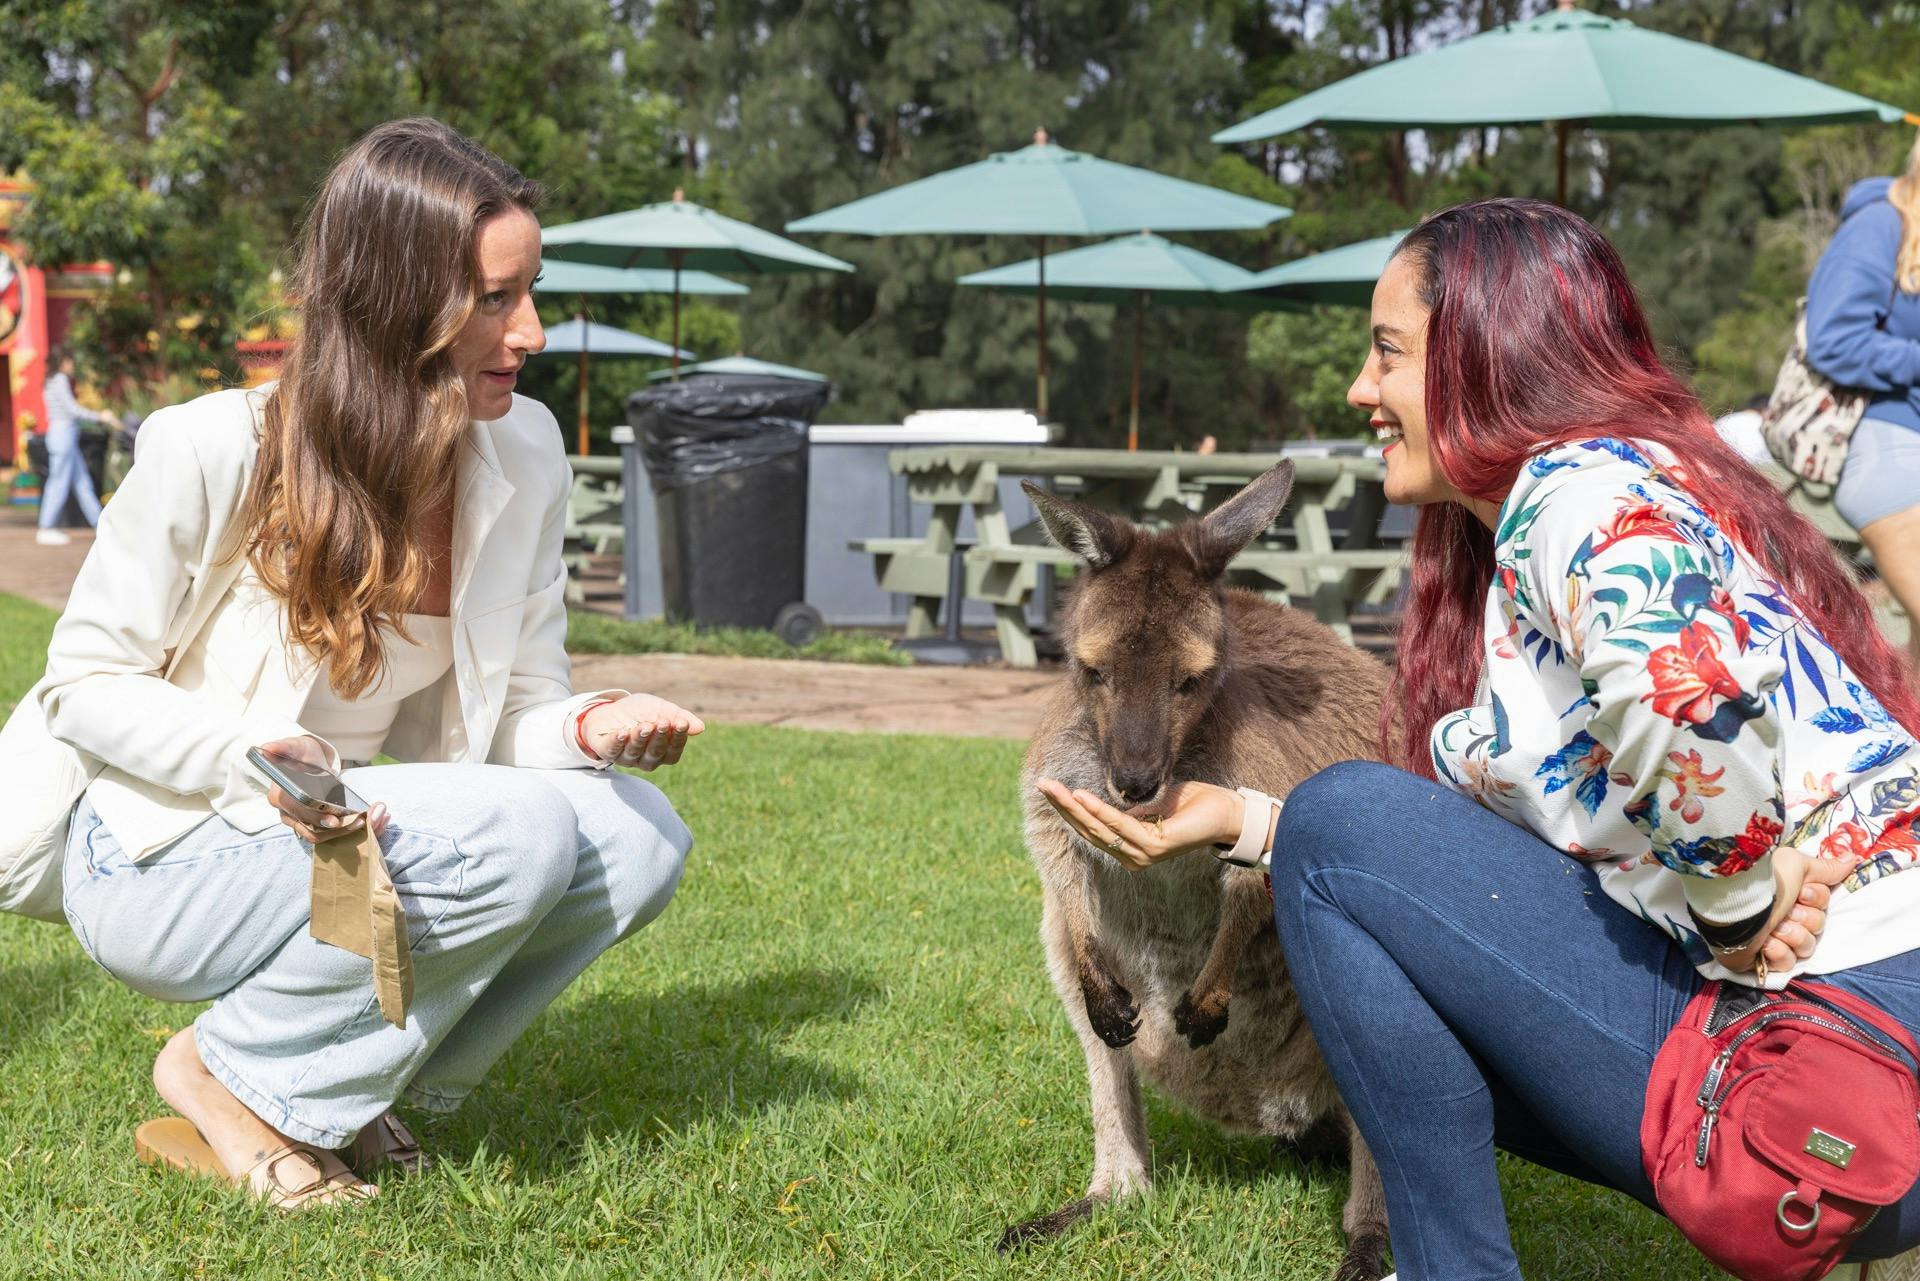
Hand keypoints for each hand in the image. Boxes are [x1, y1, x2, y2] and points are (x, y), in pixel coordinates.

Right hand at [256, 735, 388, 844]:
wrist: (305, 762)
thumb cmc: (300, 754)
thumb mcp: (293, 747)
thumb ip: (282, 747)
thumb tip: (268, 748)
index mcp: (280, 797)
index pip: (298, 812)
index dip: (316, 816)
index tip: (335, 819)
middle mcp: (286, 813)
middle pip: (309, 827)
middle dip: (334, 828)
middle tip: (358, 822)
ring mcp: (297, 822)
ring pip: (317, 835)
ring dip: (341, 833)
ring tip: (362, 822)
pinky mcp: (310, 825)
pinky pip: (324, 835)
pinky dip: (342, 832)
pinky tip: (360, 823)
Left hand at [581, 694, 703, 769]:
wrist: (610, 710)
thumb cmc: (640, 713)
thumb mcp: (661, 709)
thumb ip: (679, 717)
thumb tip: (700, 728)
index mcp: (662, 752)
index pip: (673, 752)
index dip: (678, 738)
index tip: (681, 723)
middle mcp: (645, 759)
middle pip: (655, 753)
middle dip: (660, 738)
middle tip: (663, 722)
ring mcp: (625, 757)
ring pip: (635, 752)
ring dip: (640, 738)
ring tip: (645, 725)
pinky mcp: (607, 751)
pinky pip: (612, 750)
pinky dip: (618, 742)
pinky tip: (623, 732)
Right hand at [1036, 778, 1246, 871]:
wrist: (1229, 814)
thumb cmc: (1196, 805)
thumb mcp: (1155, 802)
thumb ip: (1132, 806)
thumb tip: (1108, 799)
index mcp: (1131, 847)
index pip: (1091, 828)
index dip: (1068, 808)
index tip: (1049, 787)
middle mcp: (1133, 856)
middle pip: (1088, 830)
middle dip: (1062, 806)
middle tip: (1040, 784)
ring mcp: (1142, 855)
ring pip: (1098, 828)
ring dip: (1072, 807)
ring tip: (1052, 788)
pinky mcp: (1154, 848)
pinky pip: (1119, 825)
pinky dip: (1098, 810)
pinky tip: (1081, 796)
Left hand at [1724, 847, 1857, 975]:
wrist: (1731, 907)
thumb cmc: (1763, 882)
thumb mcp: (1795, 864)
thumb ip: (1824, 867)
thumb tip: (1852, 859)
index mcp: (1791, 891)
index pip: (1823, 903)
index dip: (1816, 899)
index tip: (1800, 892)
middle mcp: (1784, 913)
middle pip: (1818, 926)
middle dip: (1804, 919)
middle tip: (1785, 912)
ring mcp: (1773, 937)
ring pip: (1805, 947)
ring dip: (1792, 936)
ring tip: (1773, 928)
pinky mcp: (1762, 958)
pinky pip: (1787, 964)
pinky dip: (1778, 953)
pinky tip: (1765, 944)